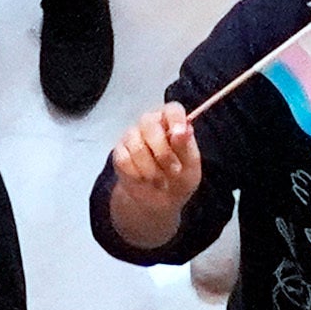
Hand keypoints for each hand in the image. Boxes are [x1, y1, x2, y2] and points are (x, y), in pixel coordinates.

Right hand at [109, 102, 202, 224]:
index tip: (179, 135)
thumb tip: (182, 130)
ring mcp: (132, 136)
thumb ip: (186, 147)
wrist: (158, 200)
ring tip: (161, 181)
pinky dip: (137, 175)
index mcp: (171, 121)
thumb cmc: (179, 178)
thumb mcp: (190, 166)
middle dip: (163, 152)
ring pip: (136, 145)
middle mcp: (150, 123)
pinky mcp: (120, 152)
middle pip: (148, 123)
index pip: (171, 109)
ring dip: (151, 169)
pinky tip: (145, 180)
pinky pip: (124, 160)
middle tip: (174, 171)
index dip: (175, 119)